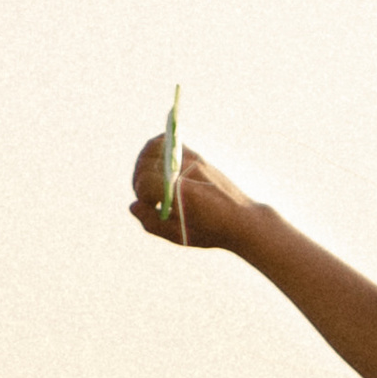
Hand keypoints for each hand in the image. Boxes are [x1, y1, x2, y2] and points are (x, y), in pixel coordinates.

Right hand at [129, 132, 257, 251]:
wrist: (243, 220)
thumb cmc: (212, 231)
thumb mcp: (179, 236)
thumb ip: (151, 222)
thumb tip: (133, 205)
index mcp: (184, 193)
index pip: (146, 183)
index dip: (141, 196)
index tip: (151, 207)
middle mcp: (188, 171)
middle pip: (146, 164)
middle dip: (139, 181)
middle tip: (147, 196)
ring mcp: (193, 160)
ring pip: (154, 147)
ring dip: (144, 163)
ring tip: (148, 179)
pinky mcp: (197, 156)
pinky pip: (169, 142)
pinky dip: (156, 149)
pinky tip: (156, 166)